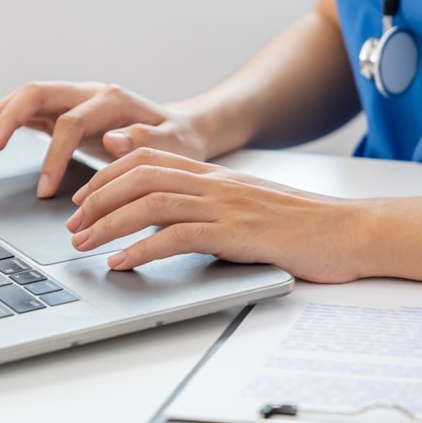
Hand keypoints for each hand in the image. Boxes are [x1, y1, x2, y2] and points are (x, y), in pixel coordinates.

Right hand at [0, 82, 211, 197]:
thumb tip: (116, 140)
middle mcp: (88, 92)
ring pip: (27, 97)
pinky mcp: (63, 110)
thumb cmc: (177, 143)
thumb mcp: (174, 146)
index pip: (71, 121)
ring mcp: (73, 99)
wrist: (179, 131)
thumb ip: (147, 142)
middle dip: (8, 118)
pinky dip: (5, 122)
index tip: (45, 191)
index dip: (54, 156)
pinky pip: (29, 111)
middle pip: (38, 93)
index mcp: (113, 100)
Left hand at [64, 147, 366, 282]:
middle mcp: (214, 184)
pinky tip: (122, 263)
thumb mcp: (246, 209)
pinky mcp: (237, 234)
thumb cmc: (301, 226)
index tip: (83, 199)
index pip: (147, 160)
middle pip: (139, 176)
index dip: (107, 176)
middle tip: (71, 225)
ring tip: (83, 245)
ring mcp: (225, 207)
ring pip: (151, 203)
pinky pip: (178, 236)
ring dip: (109, 224)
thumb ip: (210, 210)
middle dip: (97, 199)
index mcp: (214, 175)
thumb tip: (169, 229)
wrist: (350, 230)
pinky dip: (143, 250)